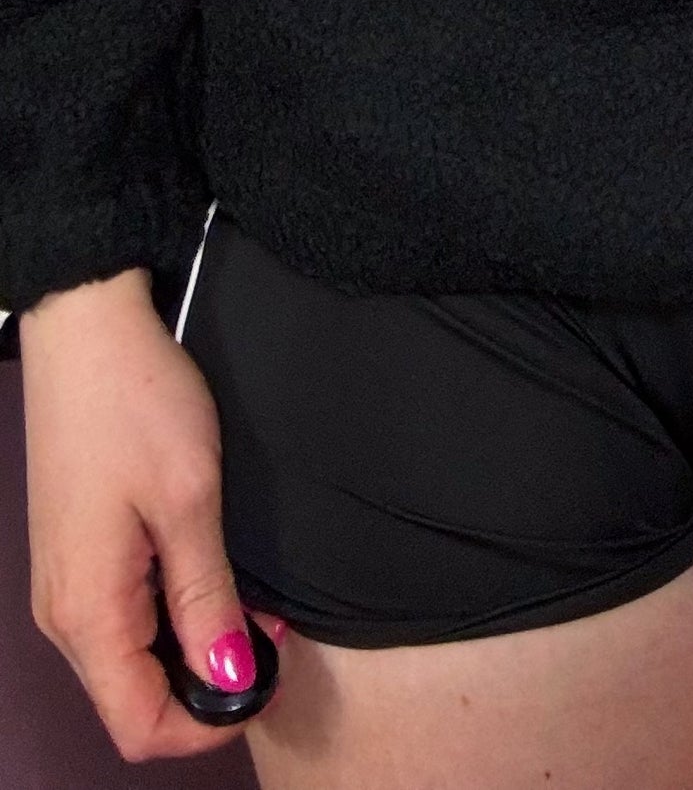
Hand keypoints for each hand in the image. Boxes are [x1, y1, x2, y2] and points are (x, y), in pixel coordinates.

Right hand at [19, 265, 277, 757]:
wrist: (85, 327)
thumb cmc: (134, 402)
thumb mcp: (189, 499)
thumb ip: (207, 597)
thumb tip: (229, 676)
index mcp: (86, 612)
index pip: (139, 726)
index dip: (206, 727)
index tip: (264, 686)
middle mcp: (62, 614)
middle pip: (131, 700)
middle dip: (205, 688)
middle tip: (269, 637)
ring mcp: (63, 585)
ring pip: (127, 661)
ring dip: (190, 650)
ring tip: (249, 604)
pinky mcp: (74, 555)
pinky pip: (120, 620)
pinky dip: (169, 618)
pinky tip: (209, 576)